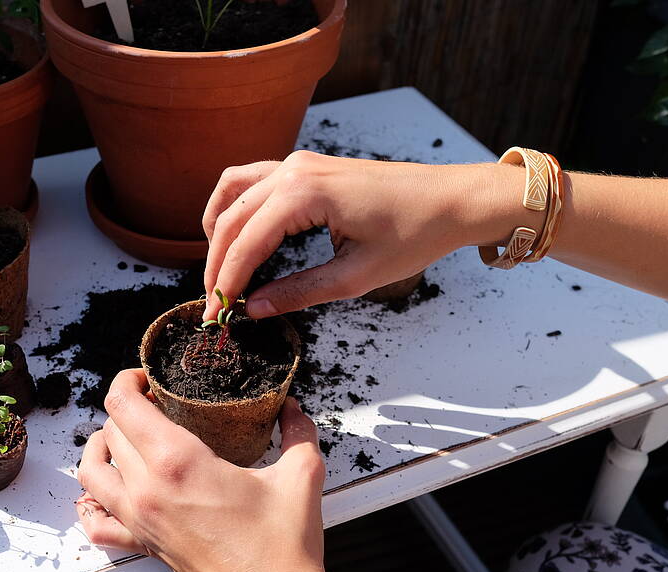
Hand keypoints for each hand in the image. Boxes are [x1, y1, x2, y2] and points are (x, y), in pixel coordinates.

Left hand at [77, 369, 358, 571]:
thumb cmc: (281, 549)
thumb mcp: (301, 475)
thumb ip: (297, 431)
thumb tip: (291, 408)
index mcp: (179, 462)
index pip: (123, 404)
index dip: (128, 380)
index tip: (147, 377)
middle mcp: (148, 489)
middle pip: (109, 431)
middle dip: (126, 408)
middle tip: (154, 404)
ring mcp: (140, 520)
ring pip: (91, 471)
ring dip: (101, 446)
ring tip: (124, 436)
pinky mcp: (143, 544)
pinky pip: (96, 522)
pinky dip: (91, 503)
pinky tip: (107, 491)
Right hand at [201, 150, 526, 319]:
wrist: (452, 199)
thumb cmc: (415, 233)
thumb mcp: (356, 276)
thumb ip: (300, 292)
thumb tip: (256, 308)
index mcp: (304, 193)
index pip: (246, 242)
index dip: (226, 282)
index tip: (217, 315)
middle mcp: (295, 169)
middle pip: (232, 217)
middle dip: (217, 263)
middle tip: (214, 303)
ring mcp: (299, 162)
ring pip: (234, 191)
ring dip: (220, 230)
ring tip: (219, 270)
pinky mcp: (308, 166)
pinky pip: (254, 180)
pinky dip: (237, 207)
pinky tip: (238, 235)